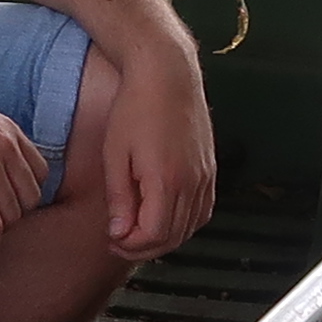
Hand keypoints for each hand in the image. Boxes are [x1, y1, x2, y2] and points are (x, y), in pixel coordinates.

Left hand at [103, 42, 216, 260]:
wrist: (167, 74)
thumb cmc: (135, 109)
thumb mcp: (115, 155)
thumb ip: (120, 199)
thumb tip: (118, 233)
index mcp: (166, 181)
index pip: (153, 235)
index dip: (131, 246)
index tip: (112, 239)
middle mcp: (192, 183)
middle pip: (173, 237)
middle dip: (144, 247)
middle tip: (120, 241)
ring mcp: (205, 176)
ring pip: (191, 227)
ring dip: (165, 238)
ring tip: (138, 232)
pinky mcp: (210, 169)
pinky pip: (203, 210)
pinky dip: (185, 223)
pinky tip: (165, 218)